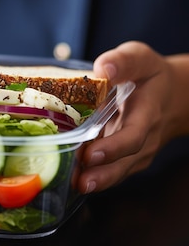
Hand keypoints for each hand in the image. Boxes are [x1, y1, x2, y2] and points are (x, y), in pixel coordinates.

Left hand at [79, 41, 182, 192]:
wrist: (172, 96)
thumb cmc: (149, 76)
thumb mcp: (140, 59)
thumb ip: (123, 62)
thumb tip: (103, 69)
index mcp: (147, 113)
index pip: (133, 135)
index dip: (113, 147)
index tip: (91, 154)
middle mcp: (144, 139)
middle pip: (125, 162)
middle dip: (103, 174)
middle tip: (81, 182)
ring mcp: (136, 153)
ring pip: (117, 172)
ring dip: (96, 181)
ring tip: (74, 186)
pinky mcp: (126, 159)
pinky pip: (111, 171)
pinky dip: (94, 177)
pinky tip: (73, 181)